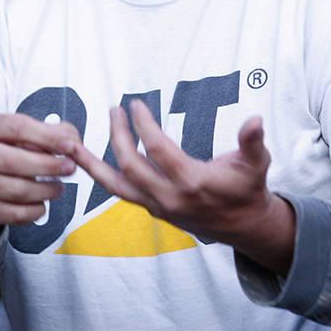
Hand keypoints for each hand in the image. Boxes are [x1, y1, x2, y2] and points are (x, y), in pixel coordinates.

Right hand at [0, 112, 79, 260]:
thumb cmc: (11, 146)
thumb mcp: (29, 129)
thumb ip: (54, 131)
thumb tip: (71, 143)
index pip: (18, 128)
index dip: (48, 138)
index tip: (70, 145)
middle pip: (15, 162)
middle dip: (50, 166)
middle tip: (70, 168)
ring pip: (17, 191)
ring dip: (46, 190)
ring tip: (58, 186)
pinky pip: (14, 214)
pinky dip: (35, 210)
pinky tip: (42, 202)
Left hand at [71, 99, 294, 273]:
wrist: (244, 226)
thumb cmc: (248, 189)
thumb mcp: (257, 163)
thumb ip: (252, 141)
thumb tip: (255, 120)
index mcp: (192, 183)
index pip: (158, 150)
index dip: (144, 125)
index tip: (135, 105)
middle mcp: (170, 198)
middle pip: (131, 166)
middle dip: (118, 136)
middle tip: (114, 110)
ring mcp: (158, 207)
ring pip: (116, 187)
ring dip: (93, 164)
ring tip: (72, 144)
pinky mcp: (153, 209)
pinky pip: (120, 192)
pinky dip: (102, 176)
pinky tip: (88, 160)